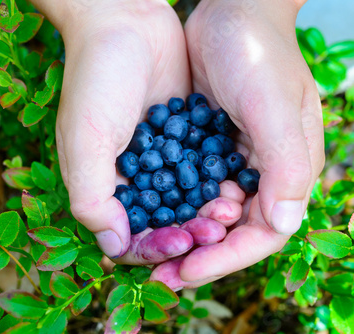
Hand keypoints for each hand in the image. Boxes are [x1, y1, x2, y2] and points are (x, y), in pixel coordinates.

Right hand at [34, 0, 240, 263]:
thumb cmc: (96, 79)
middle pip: (162, 223)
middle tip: (213, 228)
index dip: (154, 247)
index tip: (181, 243)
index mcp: (103, 185)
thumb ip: (91, 197)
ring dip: (205, 211)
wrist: (125, 22)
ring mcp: (159, 159)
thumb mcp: (85, 140)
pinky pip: (201, 171)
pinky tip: (234, 185)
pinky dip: (215, 182)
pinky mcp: (183, 137)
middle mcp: (132, 178)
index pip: (129, 235)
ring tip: (227, 210)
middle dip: (187, 231)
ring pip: (186, 200)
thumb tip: (114, 248)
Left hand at [151, 0, 324, 288]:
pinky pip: (188, 186)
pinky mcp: (207, 146)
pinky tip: (144, 215)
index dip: (225, 259)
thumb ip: (285, 165)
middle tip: (158, 274)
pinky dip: (169, 204)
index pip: (261, 234)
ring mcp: (232, 160)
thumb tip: (281, 225)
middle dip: (196, 254)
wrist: (230, 11)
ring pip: (206, 214)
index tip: (185, 271)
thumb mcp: (274, 104)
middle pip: (231, 232)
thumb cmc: (256, 52)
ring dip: (179, 234)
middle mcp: (261, 173)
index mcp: (287, 171)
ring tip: (147, 252)